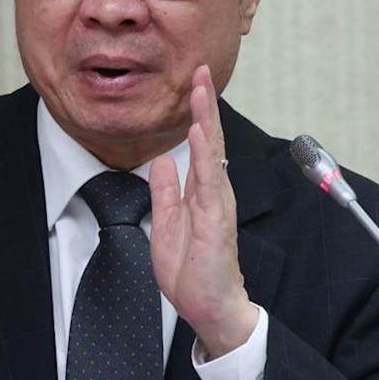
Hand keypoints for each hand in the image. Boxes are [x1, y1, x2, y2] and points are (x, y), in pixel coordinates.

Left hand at [149, 65, 257, 358]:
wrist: (209, 309)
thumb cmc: (192, 272)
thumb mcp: (165, 225)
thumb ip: (165, 193)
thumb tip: (162, 160)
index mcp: (200, 192)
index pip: (201, 145)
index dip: (197, 114)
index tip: (193, 83)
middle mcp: (213, 192)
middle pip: (212, 139)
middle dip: (205, 103)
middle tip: (201, 70)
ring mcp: (216, 204)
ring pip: (214, 153)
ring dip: (207, 118)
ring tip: (200, 89)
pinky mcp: (215, 220)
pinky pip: (210, 180)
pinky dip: (206, 154)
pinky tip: (201, 132)